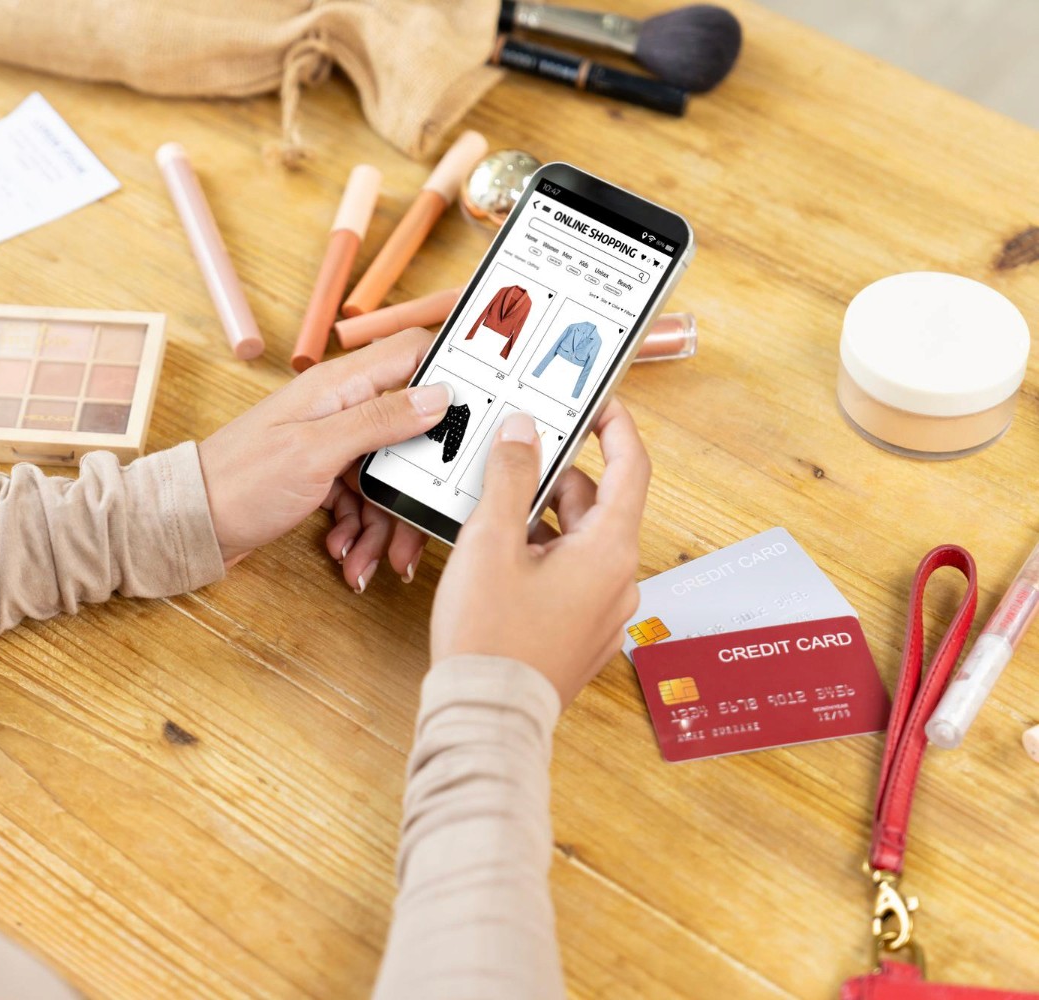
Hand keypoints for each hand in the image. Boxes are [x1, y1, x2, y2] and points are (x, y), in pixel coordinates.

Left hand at [197, 328, 448, 584]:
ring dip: (384, 524)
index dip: (450, 374)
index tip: (479, 411)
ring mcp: (329, 443)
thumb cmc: (239, 483)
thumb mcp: (316, 452)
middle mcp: (337, 408)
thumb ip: (379, 421)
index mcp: (338, 385)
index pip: (411, 354)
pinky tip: (347, 555)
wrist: (189, 526)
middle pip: (408, 434)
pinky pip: (362, 500)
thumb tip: (439, 395)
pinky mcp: (321, 477)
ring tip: (372, 561)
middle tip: (418, 528)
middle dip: (415, 488)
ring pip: (387, 476)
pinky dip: (360, 531)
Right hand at [429, 402, 651, 705]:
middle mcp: (619, 581)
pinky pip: (570, 577)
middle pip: (596, 506)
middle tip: (510, 462)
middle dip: (554, 480)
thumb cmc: (490, 636)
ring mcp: (604, 613)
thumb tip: (525, 434)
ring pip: (578, 543)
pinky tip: (499, 562)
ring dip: (541, 521)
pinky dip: (540, 556)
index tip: (599, 403)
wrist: (486, 715)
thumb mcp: (491, 541)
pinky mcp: (582, 634)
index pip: (631, 469)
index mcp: (610, 551)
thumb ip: (511, 478)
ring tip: (491, 517)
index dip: (617, 428)